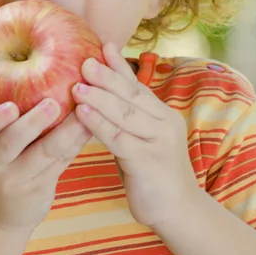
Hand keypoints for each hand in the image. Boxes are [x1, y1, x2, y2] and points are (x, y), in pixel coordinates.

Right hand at [0, 84, 92, 232]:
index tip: (10, 106)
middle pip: (10, 144)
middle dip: (31, 124)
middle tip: (52, 103)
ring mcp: (18, 180)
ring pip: (45, 153)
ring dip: (66, 131)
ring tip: (82, 110)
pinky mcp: (42, 187)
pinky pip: (62, 161)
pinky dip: (77, 141)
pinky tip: (92, 122)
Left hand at [72, 43, 199, 229]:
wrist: (178, 210)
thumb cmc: (152, 170)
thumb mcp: (142, 137)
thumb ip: (127, 116)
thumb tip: (100, 92)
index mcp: (162, 114)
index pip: (137, 85)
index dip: (119, 65)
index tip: (103, 44)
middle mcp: (164, 122)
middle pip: (132, 95)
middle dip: (106, 76)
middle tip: (84, 60)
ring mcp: (159, 141)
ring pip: (125, 114)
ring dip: (99, 97)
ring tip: (76, 84)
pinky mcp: (148, 161)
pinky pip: (119, 139)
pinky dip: (99, 124)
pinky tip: (81, 114)